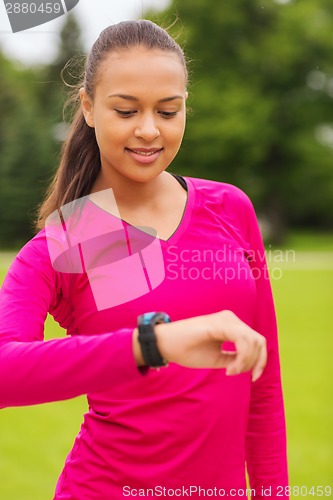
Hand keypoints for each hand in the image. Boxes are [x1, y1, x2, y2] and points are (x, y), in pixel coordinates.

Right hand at [133, 310, 266, 381]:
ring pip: (253, 341)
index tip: (254, 377)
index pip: (257, 341)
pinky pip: (242, 341)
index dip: (261, 361)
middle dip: (255, 362)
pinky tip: (229, 369)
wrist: (166, 345)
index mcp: (231, 325)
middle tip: (236, 373)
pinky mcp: (219, 324)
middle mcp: (230, 319)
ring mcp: (226, 319)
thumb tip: (250, 364)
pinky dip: (242, 358)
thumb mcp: (218, 358)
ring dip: (247, 362)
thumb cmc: (188, 351)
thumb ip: (235, 358)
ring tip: (230, 371)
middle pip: (259, 341)